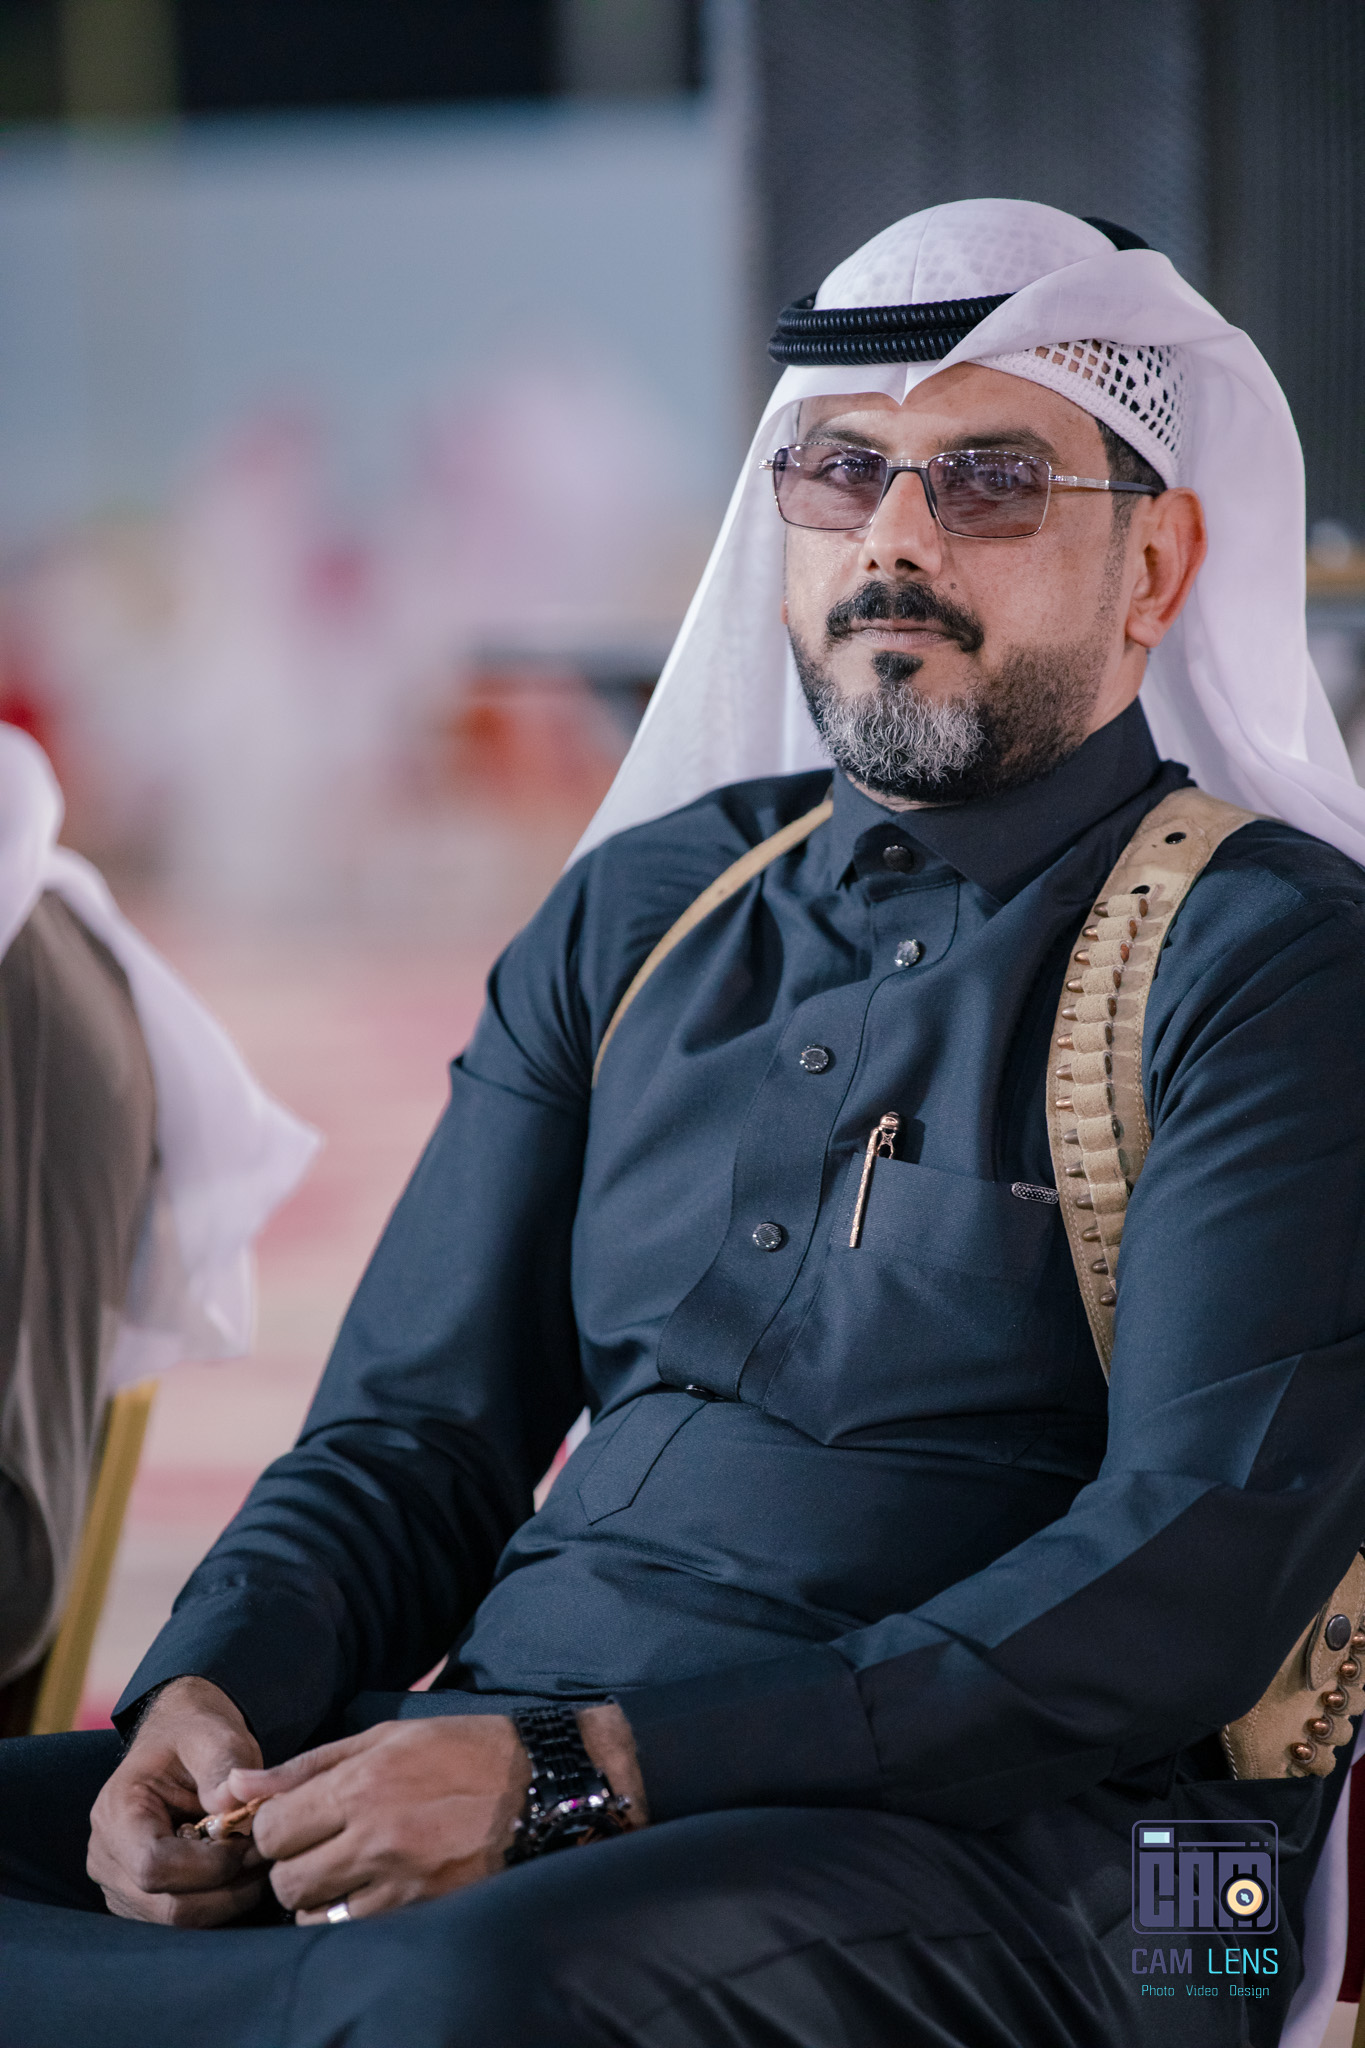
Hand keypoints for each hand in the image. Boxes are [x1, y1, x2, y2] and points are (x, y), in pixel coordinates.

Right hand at [87, 1675, 266, 1925]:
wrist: (180, 1740)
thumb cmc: (195, 1735)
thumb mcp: (214, 1733)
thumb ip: (223, 1763)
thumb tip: (230, 1803)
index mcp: (117, 1814)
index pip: (154, 1868)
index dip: (211, 1866)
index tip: (252, 1840)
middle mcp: (107, 1859)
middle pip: (168, 1907)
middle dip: (228, 1889)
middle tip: (266, 1854)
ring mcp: (120, 1886)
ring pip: (178, 1922)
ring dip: (228, 1899)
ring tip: (255, 1858)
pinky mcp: (140, 1902)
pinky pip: (183, 1921)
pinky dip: (219, 1903)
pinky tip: (238, 1870)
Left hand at [231, 1703, 647, 1923]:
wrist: (541, 1785)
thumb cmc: (460, 1750)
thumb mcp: (385, 1737)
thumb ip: (307, 1765)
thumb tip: (237, 1786)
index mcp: (359, 1784)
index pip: (270, 1828)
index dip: (273, 1829)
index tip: (296, 1823)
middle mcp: (372, 1834)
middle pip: (285, 1879)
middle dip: (293, 1866)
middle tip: (323, 1849)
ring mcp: (397, 1880)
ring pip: (313, 1914)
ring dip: (320, 1898)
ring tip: (351, 1872)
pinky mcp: (421, 1910)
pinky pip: (355, 1930)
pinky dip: (354, 1916)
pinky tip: (377, 1891)